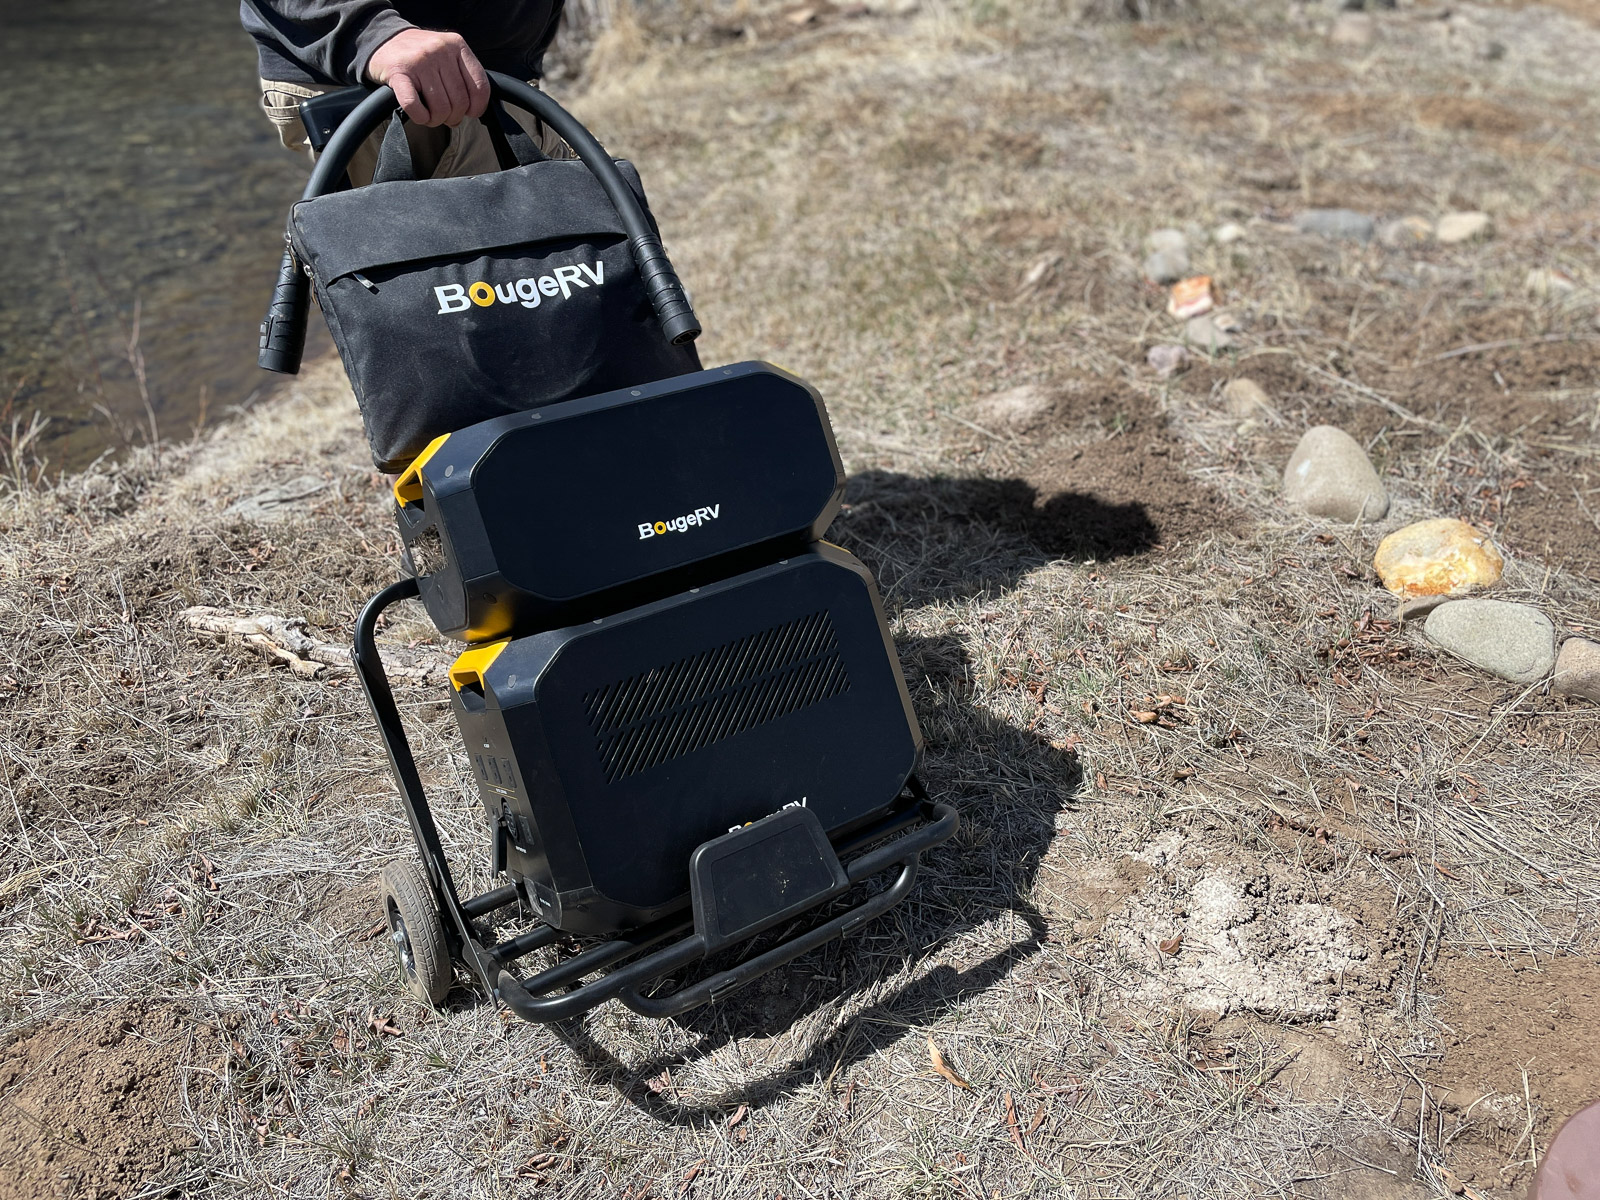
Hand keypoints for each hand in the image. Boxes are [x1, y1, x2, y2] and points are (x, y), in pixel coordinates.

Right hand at [366, 28, 488, 127]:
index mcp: (457, 45)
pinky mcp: (398, 71)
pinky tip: (419, 115)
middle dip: (453, 116)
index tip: (469, 113)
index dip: (477, 107)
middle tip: (444, 116)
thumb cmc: (420, 55)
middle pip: (460, 101)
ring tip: (430, 116)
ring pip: (440, 108)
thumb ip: (463, 76)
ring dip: (435, 120)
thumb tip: (472, 111)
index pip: (480, 86)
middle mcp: (440, 50)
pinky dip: (420, 117)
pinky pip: (414, 106)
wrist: (384, 41)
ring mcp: (419, 60)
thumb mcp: (448, 55)